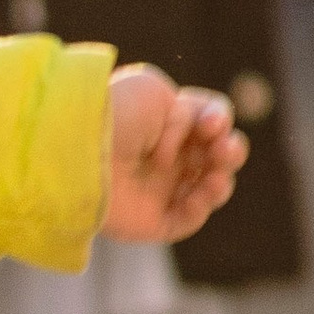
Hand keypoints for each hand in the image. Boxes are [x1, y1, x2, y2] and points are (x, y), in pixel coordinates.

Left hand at [104, 62, 245, 241]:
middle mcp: (163, 156)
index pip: (207, 122)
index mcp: (163, 123)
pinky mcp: (151, 221)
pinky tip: (201, 192)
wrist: (82, 150)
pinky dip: (202, 206)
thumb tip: (199, 139)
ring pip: (209, 189)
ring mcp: (158, 190)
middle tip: (223, 149)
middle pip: (216, 157)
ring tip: (215, 173)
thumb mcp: (155, 92)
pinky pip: (188, 220)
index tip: (211, 121)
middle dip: (231, 150)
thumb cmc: (115, 115)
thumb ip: (190, 109)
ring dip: (222, 181)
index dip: (219, 120)